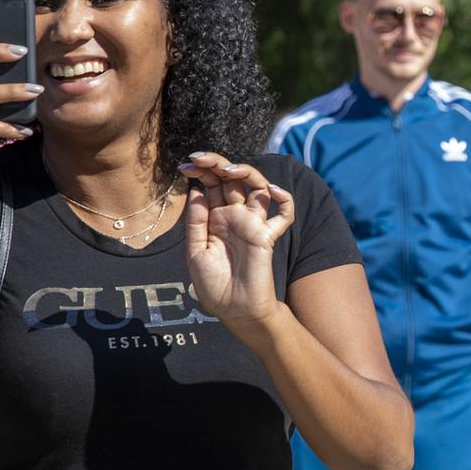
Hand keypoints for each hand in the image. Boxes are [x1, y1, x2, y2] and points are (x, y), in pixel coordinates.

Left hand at [180, 152, 294, 328]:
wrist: (235, 310)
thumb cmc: (213, 286)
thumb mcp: (196, 252)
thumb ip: (197, 222)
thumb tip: (197, 191)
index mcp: (214, 219)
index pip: (211, 186)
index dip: (200, 172)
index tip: (186, 165)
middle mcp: (235, 216)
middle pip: (231, 180)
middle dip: (217, 164)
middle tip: (200, 158)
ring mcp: (253, 224)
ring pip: (257, 186)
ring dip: (246, 172)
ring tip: (229, 170)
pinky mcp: (268, 235)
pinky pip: (284, 214)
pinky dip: (284, 199)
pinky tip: (273, 192)